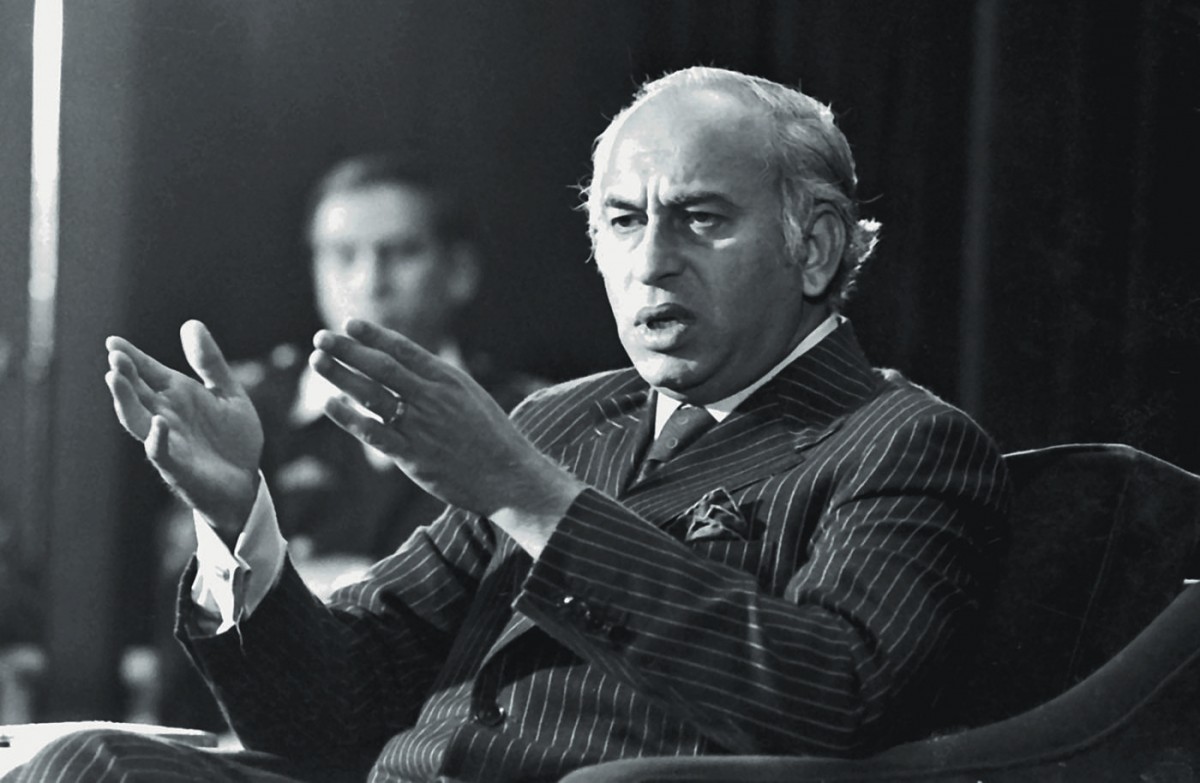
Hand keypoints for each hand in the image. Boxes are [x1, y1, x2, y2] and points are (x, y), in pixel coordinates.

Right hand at [105, 320, 262, 542]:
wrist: (247, 481)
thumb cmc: (233, 438)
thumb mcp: (227, 393)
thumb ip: (210, 362)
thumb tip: (191, 323)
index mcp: (178, 395)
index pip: (148, 372)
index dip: (131, 357)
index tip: (113, 341)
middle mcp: (167, 415)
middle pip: (137, 393)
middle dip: (124, 375)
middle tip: (115, 357)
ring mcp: (170, 441)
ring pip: (137, 420)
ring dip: (125, 401)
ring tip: (116, 379)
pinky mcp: (179, 466)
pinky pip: (162, 453)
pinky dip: (157, 439)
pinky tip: (157, 423)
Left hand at [310, 319, 582, 554]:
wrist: (510, 476)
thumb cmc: (491, 436)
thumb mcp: (470, 396)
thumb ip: (437, 382)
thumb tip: (406, 366)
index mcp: (448, 379)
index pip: (403, 350)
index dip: (374, 335)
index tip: (349, 324)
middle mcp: (433, 398)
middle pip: (382, 367)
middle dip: (348, 350)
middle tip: (321, 337)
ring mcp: (422, 427)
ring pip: (373, 395)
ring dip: (341, 376)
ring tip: (317, 361)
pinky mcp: (414, 456)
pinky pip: (375, 433)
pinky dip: (350, 418)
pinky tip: (330, 405)